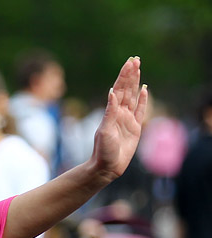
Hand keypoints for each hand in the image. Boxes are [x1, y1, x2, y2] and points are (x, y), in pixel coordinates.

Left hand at [90, 57, 147, 180]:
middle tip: (135, 59)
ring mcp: (127, 119)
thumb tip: (112, 92)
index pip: (118, 89)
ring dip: (135, 82)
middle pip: (126, 89)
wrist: (107, 166)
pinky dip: (142, 99)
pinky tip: (144, 89)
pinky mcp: (135, 128)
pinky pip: (140, 110)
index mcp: (111, 112)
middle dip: (130, 74)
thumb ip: (110, 111)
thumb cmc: (103, 150)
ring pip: (133, 96)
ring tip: (138, 69)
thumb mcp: (105, 130)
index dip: (124, 76)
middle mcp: (119, 113)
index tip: (129, 62)